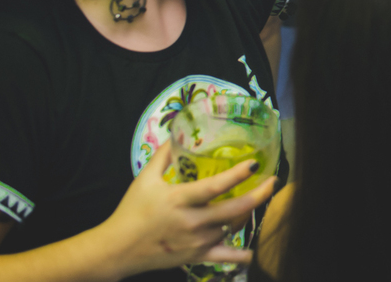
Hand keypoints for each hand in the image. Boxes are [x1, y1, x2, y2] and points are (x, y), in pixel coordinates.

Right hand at [101, 140, 275, 275]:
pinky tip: (251, 249)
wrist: (117, 249)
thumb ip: (163, 155)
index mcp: (180, 199)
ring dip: (248, 214)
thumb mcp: (145, 178)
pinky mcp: (196, 257)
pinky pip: (225, 257)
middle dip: (259, 194)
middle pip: (234, 209)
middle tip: (273, 181)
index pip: (215, 186)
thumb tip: (176, 133)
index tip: (254, 164)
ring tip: (257, 199)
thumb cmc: (132, 211)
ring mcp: (196, 242)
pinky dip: (241, 255)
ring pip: (233, 227)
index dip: (237, 175)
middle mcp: (192, 222)